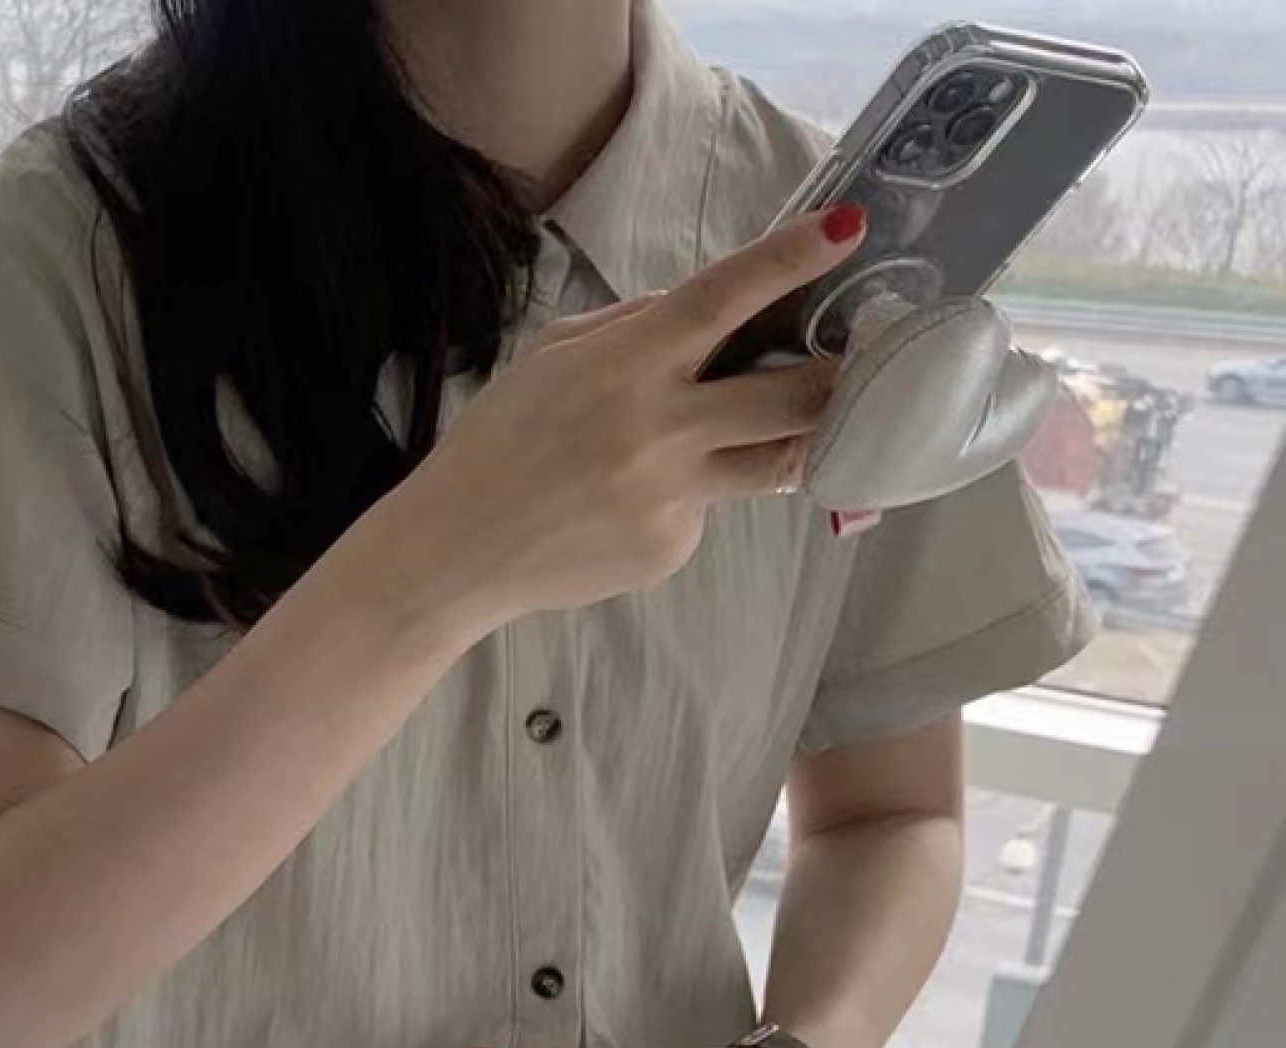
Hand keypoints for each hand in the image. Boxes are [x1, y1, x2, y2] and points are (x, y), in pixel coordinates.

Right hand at [385, 205, 864, 642]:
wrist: (453, 553)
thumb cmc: (497, 444)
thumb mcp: (551, 356)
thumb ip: (631, 326)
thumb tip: (706, 312)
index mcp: (628, 364)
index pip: (727, 297)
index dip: (794, 259)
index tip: (851, 229)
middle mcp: (660, 429)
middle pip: (791, 397)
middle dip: (839, 374)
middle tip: (859, 359)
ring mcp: (670, 496)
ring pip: (773, 463)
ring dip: (792, 438)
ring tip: (775, 429)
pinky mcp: (668, 549)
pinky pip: (704, 512)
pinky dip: (685, 499)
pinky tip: (630, 506)